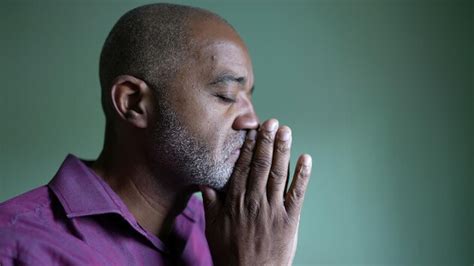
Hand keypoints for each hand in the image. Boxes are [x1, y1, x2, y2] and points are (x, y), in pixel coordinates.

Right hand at [200, 119, 311, 265]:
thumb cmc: (230, 253)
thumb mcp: (213, 227)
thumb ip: (211, 203)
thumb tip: (205, 182)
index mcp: (236, 201)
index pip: (243, 167)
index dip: (249, 146)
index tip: (253, 129)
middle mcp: (255, 200)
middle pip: (262, 165)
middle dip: (267, 141)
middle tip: (271, 121)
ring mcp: (273, 209)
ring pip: (279, 173)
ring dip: (283, 150)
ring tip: (286, 130)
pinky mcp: (289, 218)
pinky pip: (297, 193)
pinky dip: (303, 175)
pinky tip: (306, 158)